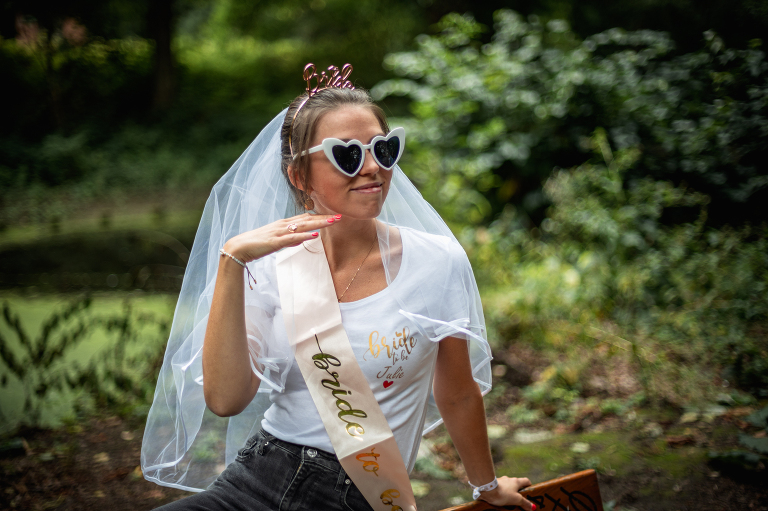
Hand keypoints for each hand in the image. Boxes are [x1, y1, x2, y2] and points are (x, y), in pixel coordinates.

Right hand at [223, 213, 340, 262]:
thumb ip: (289, 239)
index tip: (333, 216)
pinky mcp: (275, 241)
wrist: (239, 247)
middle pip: (307, 219)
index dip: (319, 216)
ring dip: (318, 223)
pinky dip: (304, 236)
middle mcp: (283, 225)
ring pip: (303, 226)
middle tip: (340, 216)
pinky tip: (315, 235)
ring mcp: (279, 232)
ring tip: (333, 222)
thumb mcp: (276, 241)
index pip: (305, 218)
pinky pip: (292, 238)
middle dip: (324, 218)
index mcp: (283, 224)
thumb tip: (301, 239)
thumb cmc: (256, 244)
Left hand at [478, 476, 533, 509]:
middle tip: (518, 500)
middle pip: (516, 484)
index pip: (526, 481)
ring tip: (508, 502)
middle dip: (518, 492)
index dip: (529, 486)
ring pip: (507, 487)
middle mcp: (509, 479)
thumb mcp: (516, 500)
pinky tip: (499, 500)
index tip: (529, 492)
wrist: (486, 489)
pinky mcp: (493, 484)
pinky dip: (501, 494)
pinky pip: (499, 489)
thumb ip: (525, 503)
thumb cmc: (503, 493)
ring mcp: (500, 481)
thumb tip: (533, 507)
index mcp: (516, 481)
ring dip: (508, 493)